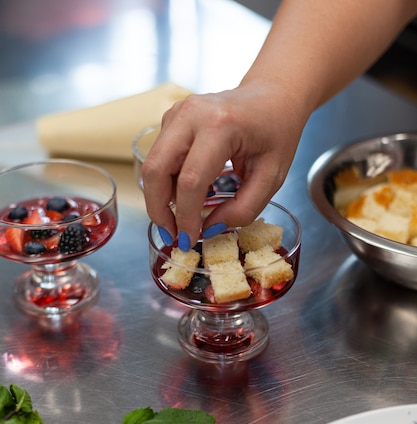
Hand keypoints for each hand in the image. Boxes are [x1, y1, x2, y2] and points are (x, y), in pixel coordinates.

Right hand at [142, 79, 307, 248]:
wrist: (272, 96)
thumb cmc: (276, 133)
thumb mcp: (272, 177)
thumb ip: (243, 209)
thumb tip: (209, 229)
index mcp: (221, 125)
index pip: (191, 180)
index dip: (186, 217)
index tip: (189, 240)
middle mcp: (191, 114)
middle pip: (156, 170)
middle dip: (158, 209)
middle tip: (171, 234)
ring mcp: (177, 113)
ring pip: (153, 165)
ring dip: (161, 198)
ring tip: (182, 217)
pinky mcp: (171, 118)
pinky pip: (159, 157)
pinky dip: (166, 183)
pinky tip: (185, 195)